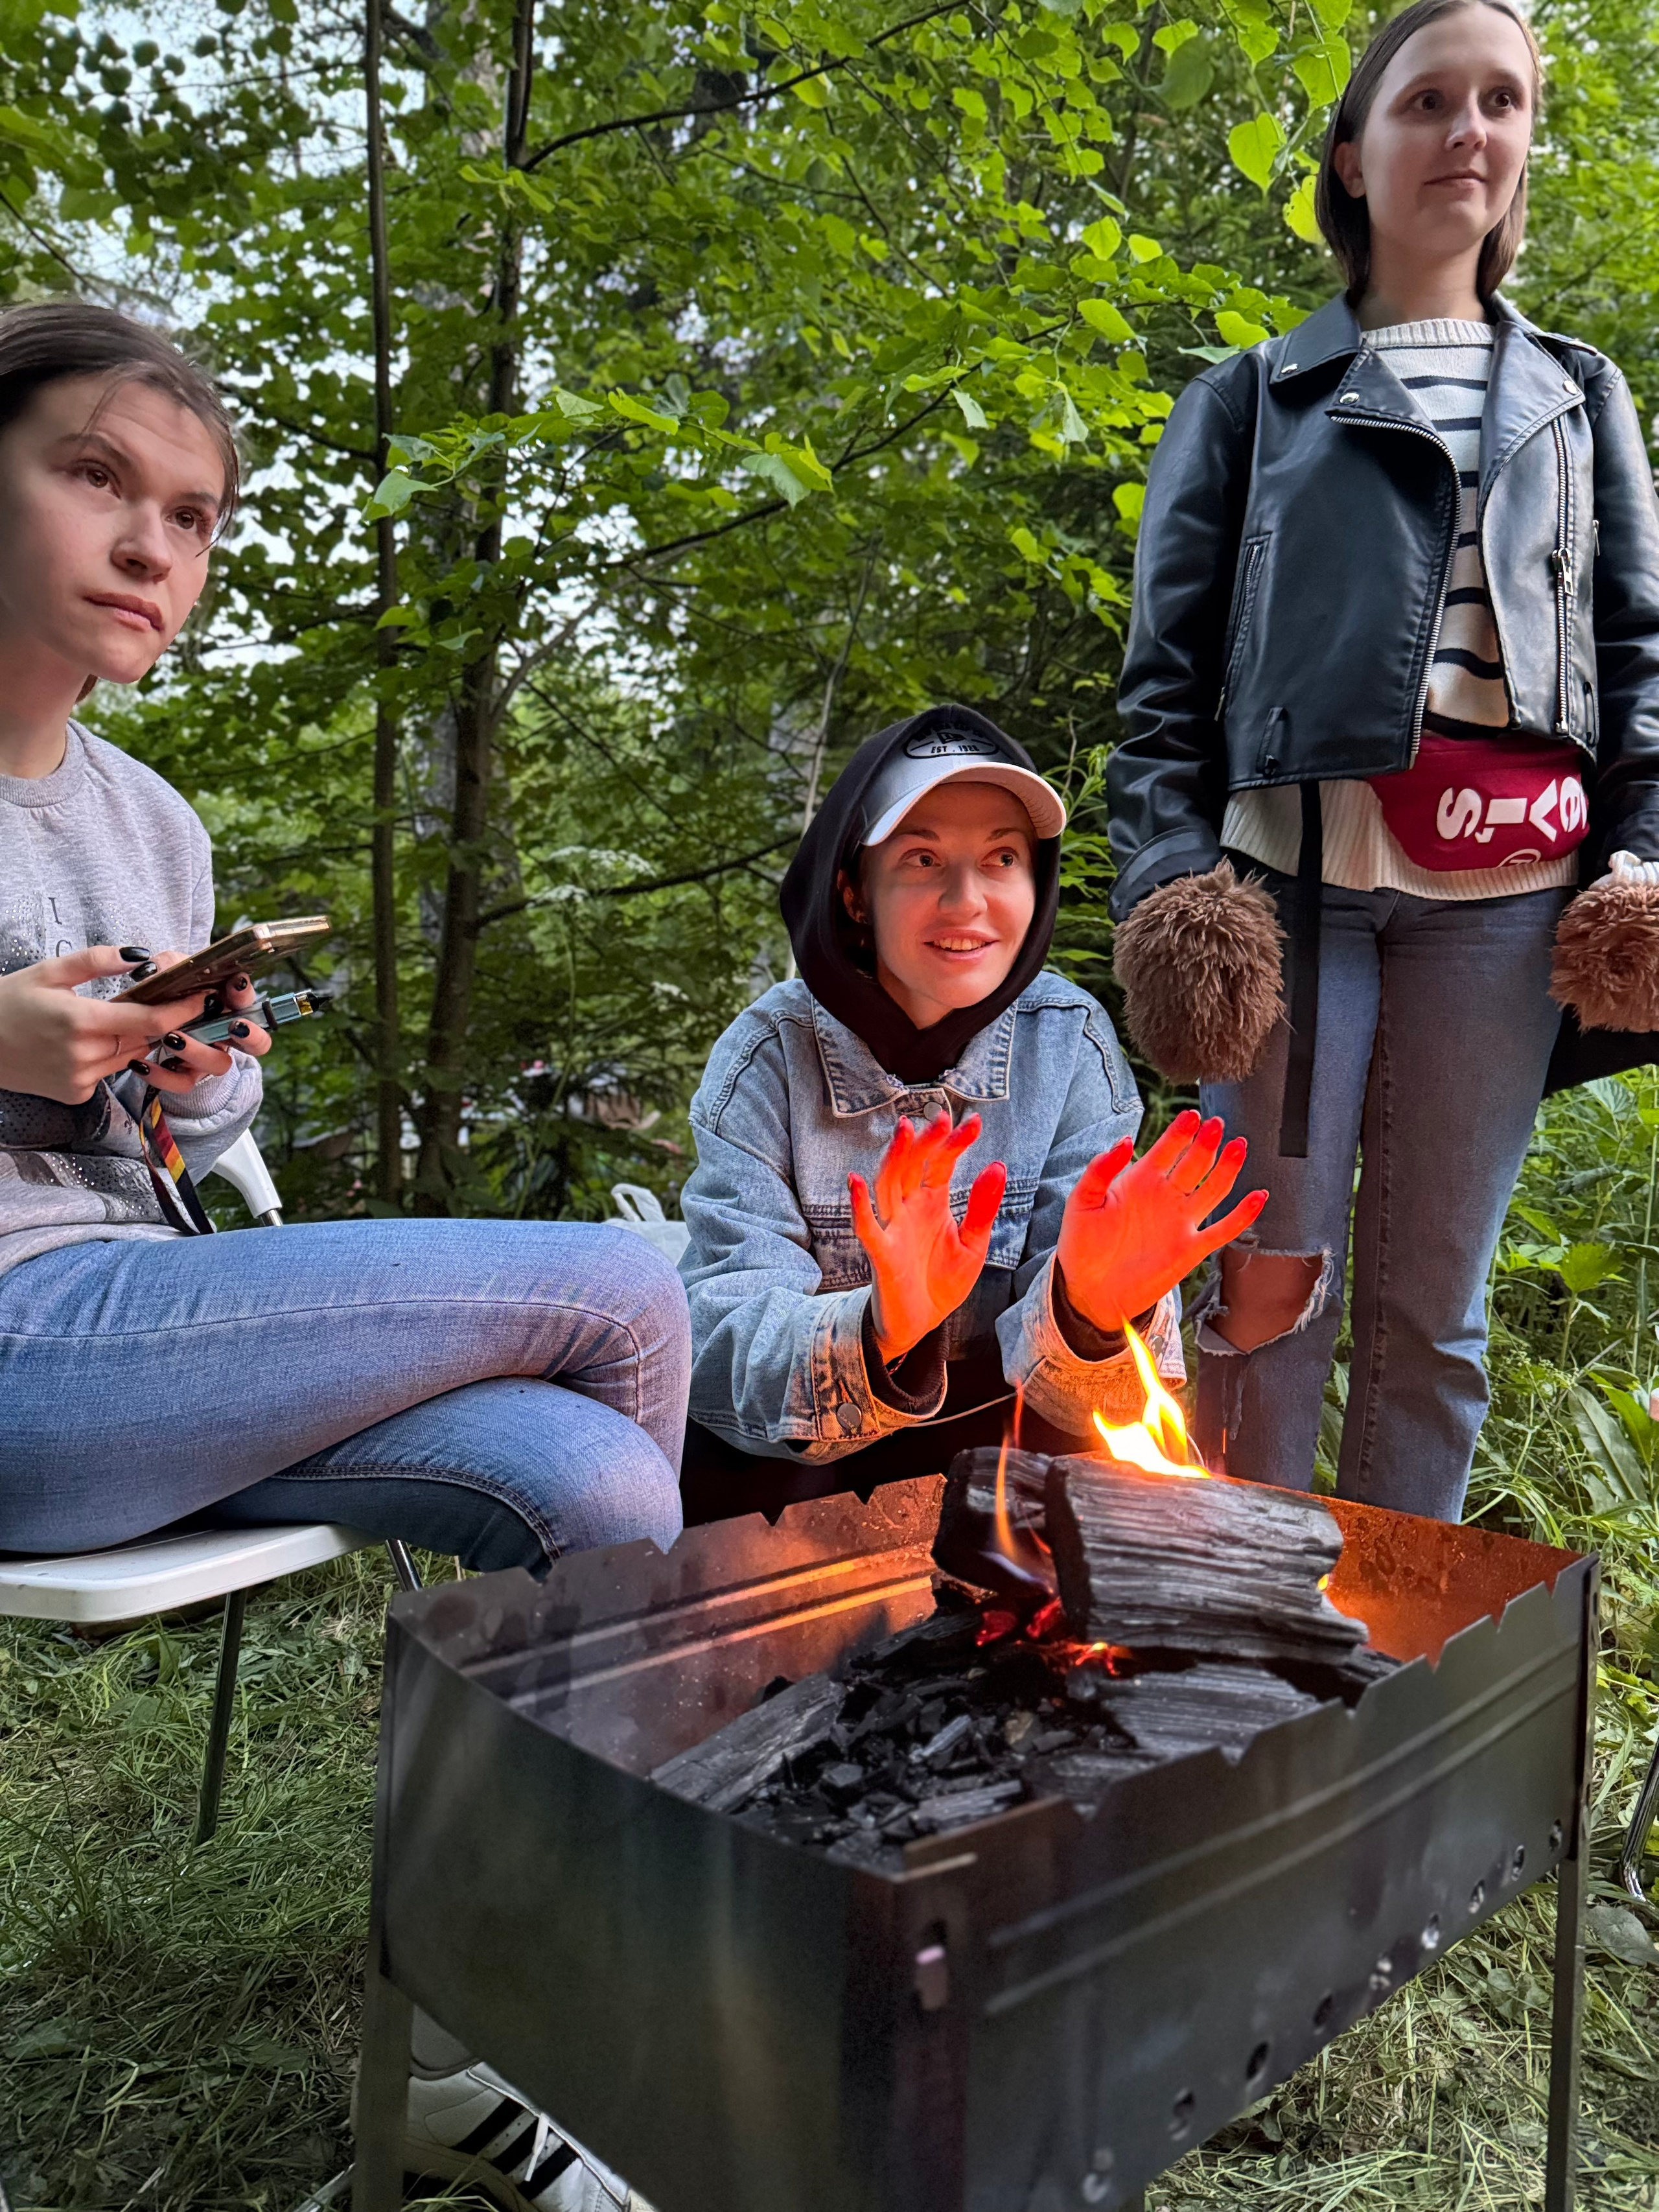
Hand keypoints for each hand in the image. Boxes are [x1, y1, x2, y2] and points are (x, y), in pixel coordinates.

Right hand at [0, 947, 226, 1103]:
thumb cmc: (8, 1003)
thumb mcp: (49, 972)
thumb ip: (97, 960)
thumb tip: (140, 955)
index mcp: (80, 1021)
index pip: (149, 1019)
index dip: (181, 1010)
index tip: (202, 997)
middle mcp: (84, 1055)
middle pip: (144, 1039)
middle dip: (161, 1021)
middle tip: (174, 1000)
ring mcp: (80, 1079)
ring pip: (129, 1057)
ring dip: (134, 1038)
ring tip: (121, 1017)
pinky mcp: (75, 1094)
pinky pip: (109, 1072)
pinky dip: (110, 1056)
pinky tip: (90, 1042)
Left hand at [141, 964, 271, 1096]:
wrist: (122, 1026)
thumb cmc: (157, 994)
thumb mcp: (163, 973)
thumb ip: (172, 966)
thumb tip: (176, 977)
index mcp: (225, 1006)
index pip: (249, 1002)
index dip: (246, 997)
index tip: (234, 985)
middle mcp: (222, 1034)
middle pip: (257, 1044)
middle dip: (252, 1036)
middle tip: (234, 1025)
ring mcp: (207, 1057)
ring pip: (220, 1065)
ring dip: (199, 1052)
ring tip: (171, 1038)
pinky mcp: (185, 1076)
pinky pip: (184, 1084)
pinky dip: (163, 1076)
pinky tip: (141, 1063)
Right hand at [849, 1111, 1007, 1363]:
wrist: (921, 1323)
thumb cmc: (942, 1280)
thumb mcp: (973, 1244)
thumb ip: (982, 1208)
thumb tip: (998, 1166)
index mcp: (932, 1203)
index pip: (941, 1164)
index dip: (955, 1143)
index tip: (974, 1122)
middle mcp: (909, 1209)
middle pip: (913, 1166)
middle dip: (926, 1142)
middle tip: (941, 1118)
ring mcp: (893, 1229)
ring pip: (889, 1185)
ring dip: (895, 1159)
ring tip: (905, 1130)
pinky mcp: (882, 1254)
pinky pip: (867, 1228)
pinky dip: (859, 1206)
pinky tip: (856, 1182)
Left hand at [1056, 1108, 1266, 1333]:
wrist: (1090, 1290)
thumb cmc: (1082, 1245)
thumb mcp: (1082, 1202)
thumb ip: (1099, 1170)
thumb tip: (1124, 1141)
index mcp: (1140, 1181)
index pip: (1167, 1149)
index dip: (1180, 1132)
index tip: (1192, 1116)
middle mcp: (1165, 1197)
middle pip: (1194, 1164)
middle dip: (1206, 1143)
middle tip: (1217, 1124)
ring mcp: (1181, 1222)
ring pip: (1213, 1190)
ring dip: (1228, 1168)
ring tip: (1239, 1146)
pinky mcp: (1191, 1249)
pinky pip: (1223, 1230)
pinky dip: (1242, 1215)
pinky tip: (1258, 1196)